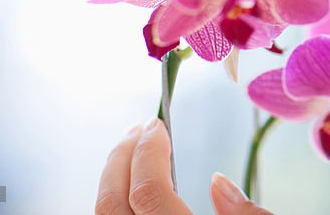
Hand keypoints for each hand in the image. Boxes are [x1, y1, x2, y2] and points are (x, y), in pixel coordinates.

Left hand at [96, 117, 273, 214]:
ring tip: (131, 152)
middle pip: (111, 204)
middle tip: (137, 128)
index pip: (147, 192)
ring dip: (115, 179)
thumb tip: (218, 183)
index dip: (147, 153)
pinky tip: (133, 187)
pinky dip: (118, 201)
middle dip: (121, 159)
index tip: (156, 124)